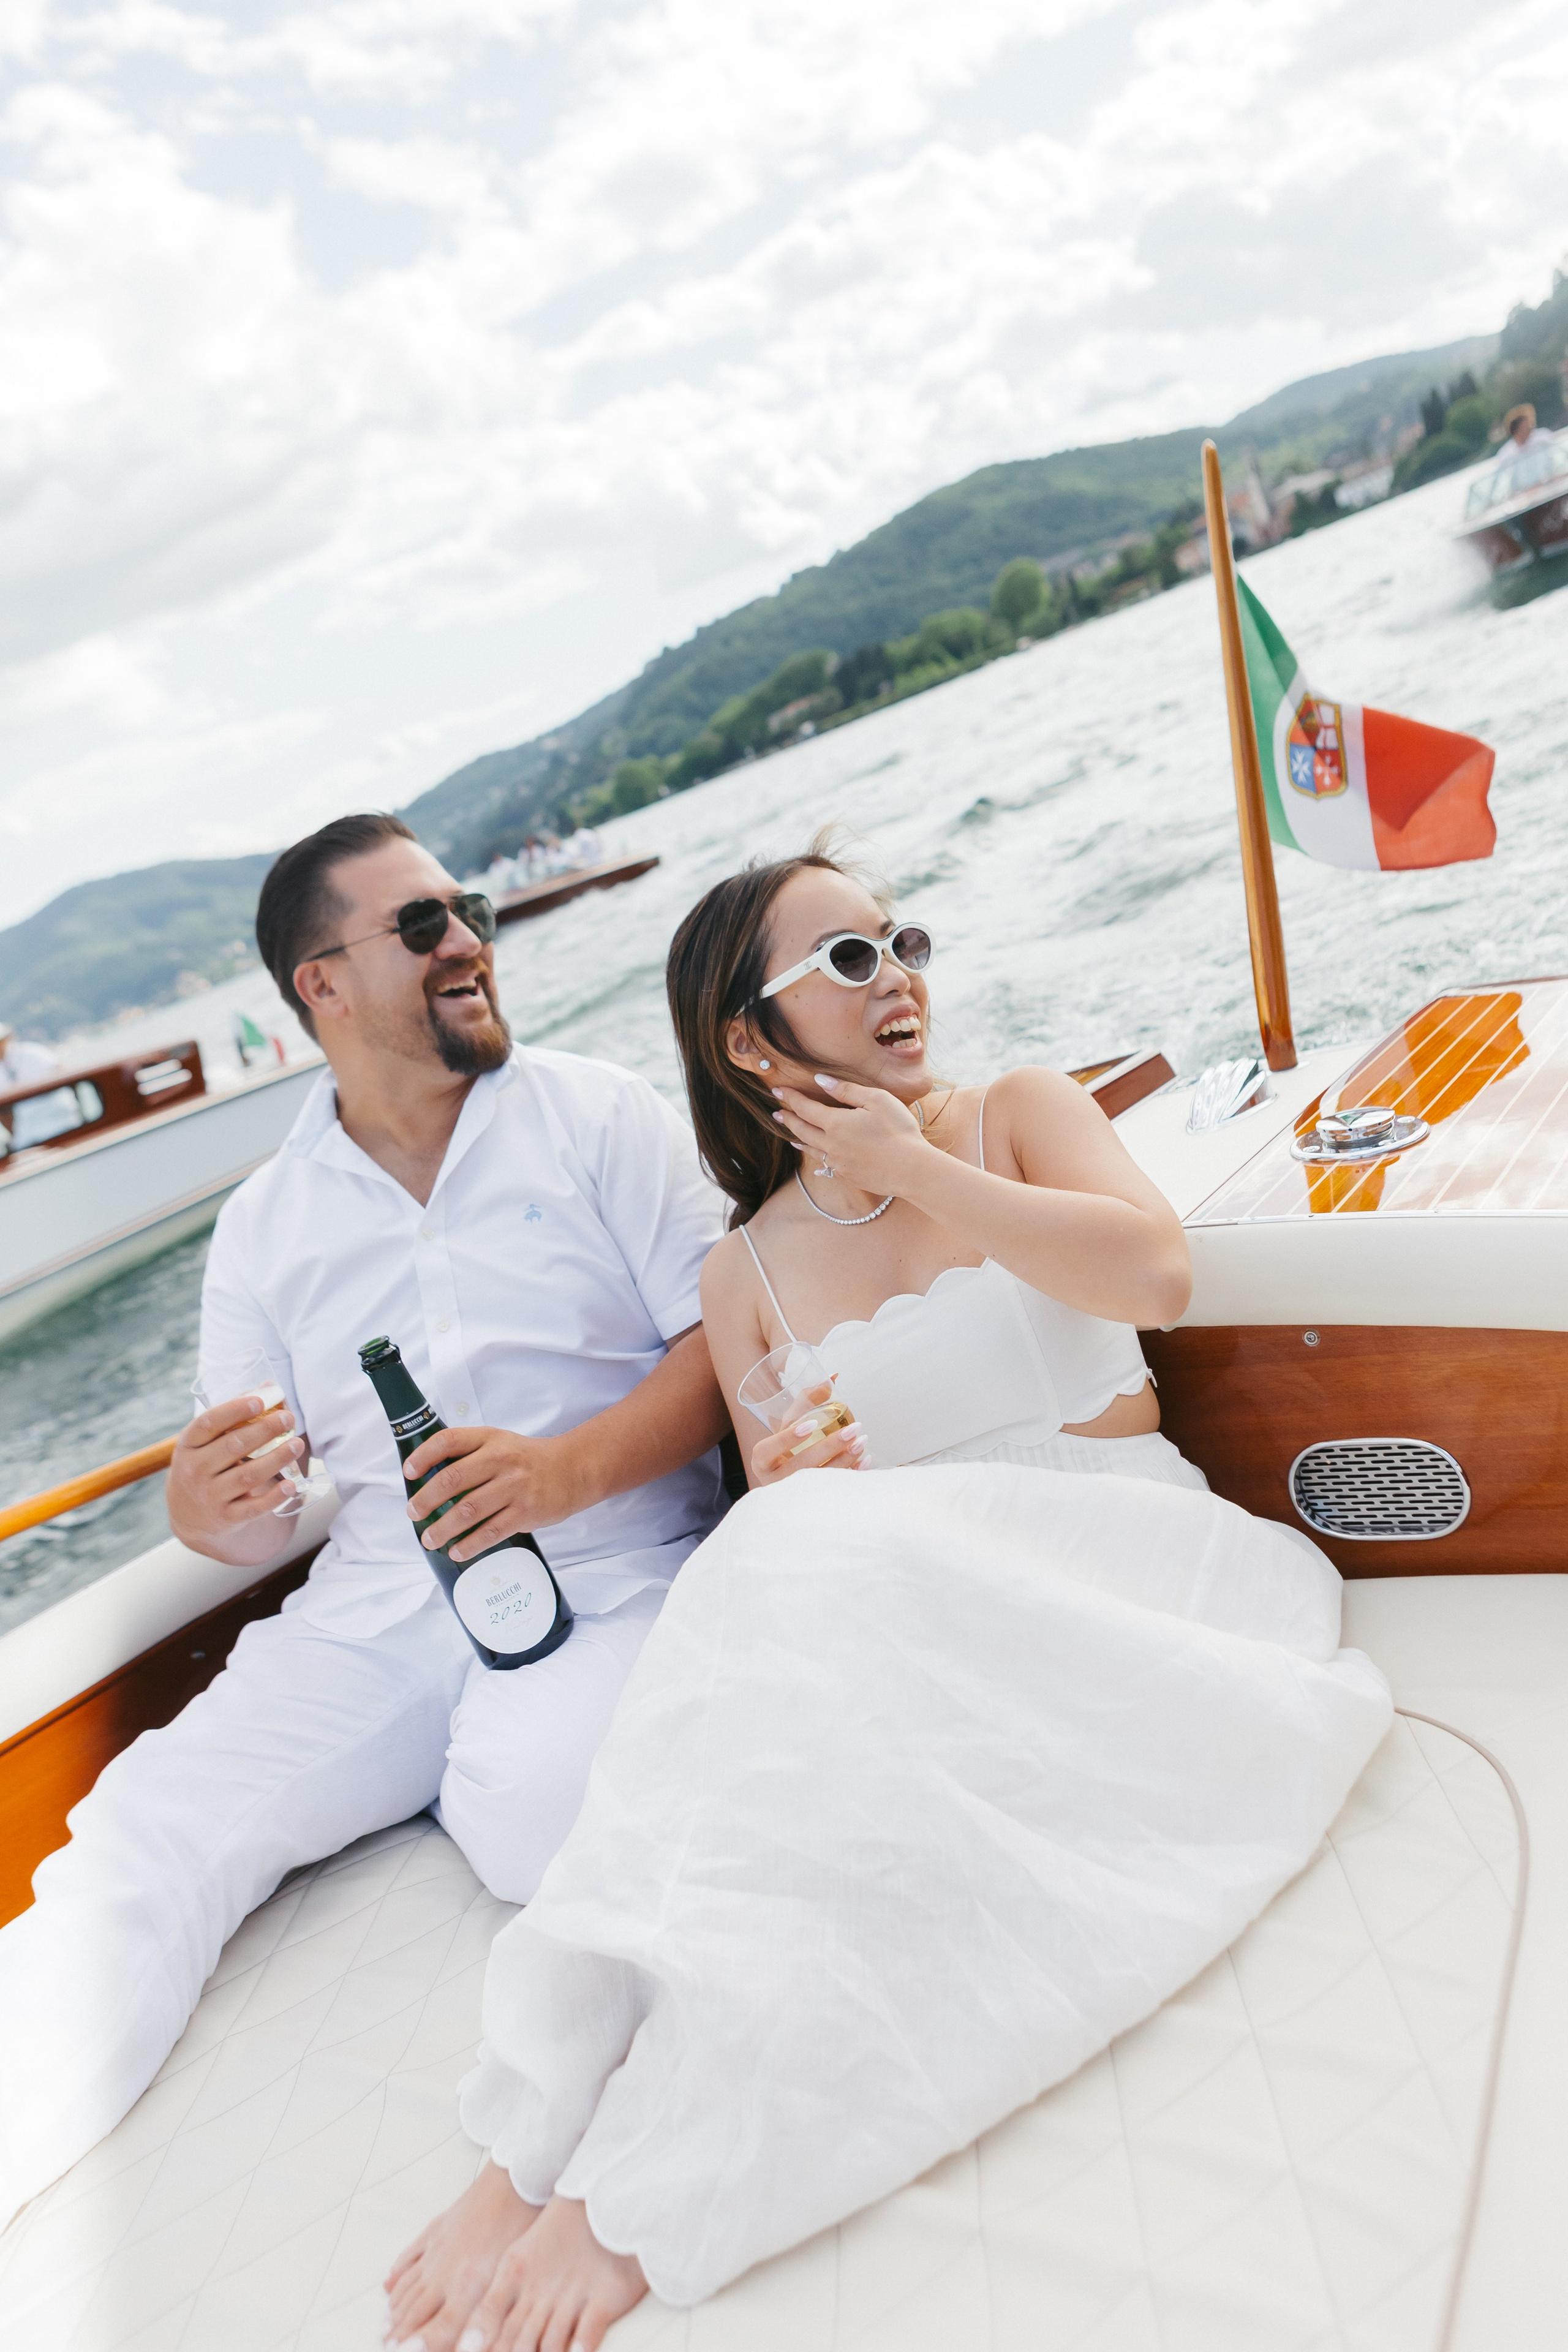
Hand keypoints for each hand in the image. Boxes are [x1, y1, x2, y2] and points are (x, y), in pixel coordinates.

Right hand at [168, 1391, 303, 1537]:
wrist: (188, 1517)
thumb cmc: (204, 1466)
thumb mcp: (205, 1443)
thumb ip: (233, 1416)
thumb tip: (268, 1387)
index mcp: (187, 1445)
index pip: (209, 1423)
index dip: (234, 1410)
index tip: (260, 1400)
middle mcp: (194, 1471)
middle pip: (233, 1447)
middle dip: (265, 1430)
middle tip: (289, 1418)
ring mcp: (209, 1496)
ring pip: (248, 1476)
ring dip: (276, 1458)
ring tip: (297, 1444)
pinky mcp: (226, 1518)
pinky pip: (253, 1508)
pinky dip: (274, 1497)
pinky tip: (291, 1485)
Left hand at [403, 1425, 585, 1561]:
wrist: (573, 1469)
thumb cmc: (528, 1459)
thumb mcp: (499, 1443)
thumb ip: (469, 1455)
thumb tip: (429, 1481)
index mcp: (490, 1438)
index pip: (449, 1440)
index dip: (424, 1456)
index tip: (409, 1472)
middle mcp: (501, 1459)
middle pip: (453, 1479)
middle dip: (426, 1500)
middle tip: (413, 1514)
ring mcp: (515, 1486)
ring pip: (468, 1510)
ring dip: (443, 1529)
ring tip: (430, 1540)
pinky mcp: (526, 1512)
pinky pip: (491, 1532)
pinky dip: (470, 1545)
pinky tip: (457, 1551)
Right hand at [748, 1383, 867, 1484]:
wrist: (787, 1485)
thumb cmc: (787, 1450)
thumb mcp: (788, 1427)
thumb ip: (804, 1401)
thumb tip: (832, 1378)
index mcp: (762, 1462)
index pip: (766, 1450)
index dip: (787, 1438)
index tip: (811, 1424)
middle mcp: (775, 1481)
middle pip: (801, 1466)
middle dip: (830, 1447)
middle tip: (853, 1429)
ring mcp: (793, 1496)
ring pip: (820, 1481)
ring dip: (845, 1460)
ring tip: (862, 1441)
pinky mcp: (813, 1504)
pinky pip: (835, 1492)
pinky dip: (852, 1475)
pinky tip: (865, 1460)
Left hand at [770, 1074, 925, 1196]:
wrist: (912, 1169)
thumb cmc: (898, 1130)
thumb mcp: (876, 1100)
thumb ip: (846, 1090)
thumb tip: (820, 1080)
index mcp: (835, 1123)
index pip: (805, 1108)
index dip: (790, 1098)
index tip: (778, 1091)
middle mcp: (831, 1145)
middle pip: (802, 1130)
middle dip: (788, 1119)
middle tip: (776, 1112)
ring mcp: (838, 1163)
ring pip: (811, 1149)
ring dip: (798, 1139)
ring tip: (790, 1135)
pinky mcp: (848, 1175)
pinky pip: (824, 1164)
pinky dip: (815, 1156)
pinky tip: (815, 1157)